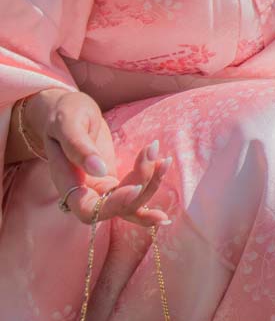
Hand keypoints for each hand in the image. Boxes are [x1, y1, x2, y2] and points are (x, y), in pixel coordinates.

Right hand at [23, 87, 171, 228]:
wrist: (69, 111)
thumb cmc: (64, 113)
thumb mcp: (67, 123)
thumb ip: (78, 146)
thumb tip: (99, 169)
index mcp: (67, 182)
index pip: (88, 209)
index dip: (113, 206)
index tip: (135, 187)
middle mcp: (86, 192)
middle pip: (117, 208)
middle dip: (141, 188)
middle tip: (153, 156)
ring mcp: (102, 189)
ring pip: (131, 202)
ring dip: (151, 184)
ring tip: (163, 158)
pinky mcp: (116, 182)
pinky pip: (136, 194)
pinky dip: (152, 187)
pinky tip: (165, 178)